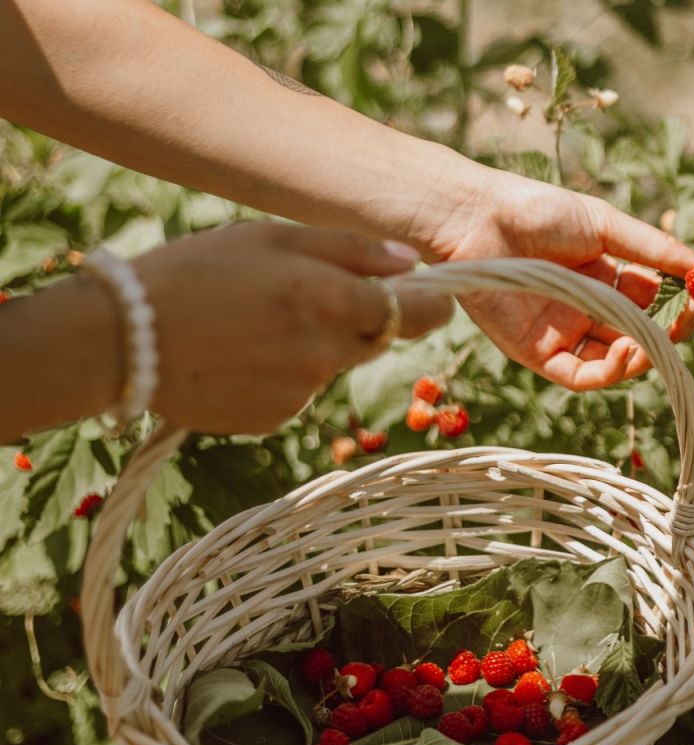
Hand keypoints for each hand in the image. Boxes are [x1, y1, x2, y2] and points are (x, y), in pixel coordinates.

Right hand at [133, 222, 452, 432]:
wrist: (122, 339)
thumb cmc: (196, 271)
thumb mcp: (271, 238)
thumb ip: (351, 249)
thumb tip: (412, 263)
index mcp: (331, 300)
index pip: (417, 313)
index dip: (432, 306)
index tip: (433, 299)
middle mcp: (327, 354)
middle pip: (377, 339)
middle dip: (359, 319)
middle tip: (305, 295)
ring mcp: (303, 393)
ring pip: (333, 365)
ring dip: (315, 345)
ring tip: (254, 322)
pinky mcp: (277, 419)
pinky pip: (299, 392)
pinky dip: (283, 374)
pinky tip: (239, 354)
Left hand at [426, 168, 693, 390]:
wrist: (477, 219)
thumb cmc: (537, 211)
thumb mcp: (607, 226)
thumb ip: (657, 251)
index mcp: (602, 275)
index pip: (651, 300)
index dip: (679, 302)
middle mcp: (584, 308)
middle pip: (637, 333)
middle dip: (667, 331)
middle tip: (689, 319)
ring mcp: (561, 333)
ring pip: (614, 360)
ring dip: (643, 354)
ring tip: (656, 337)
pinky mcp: (537, 354)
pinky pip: (582, 376)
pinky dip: (610, 371)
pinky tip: (626, 350)